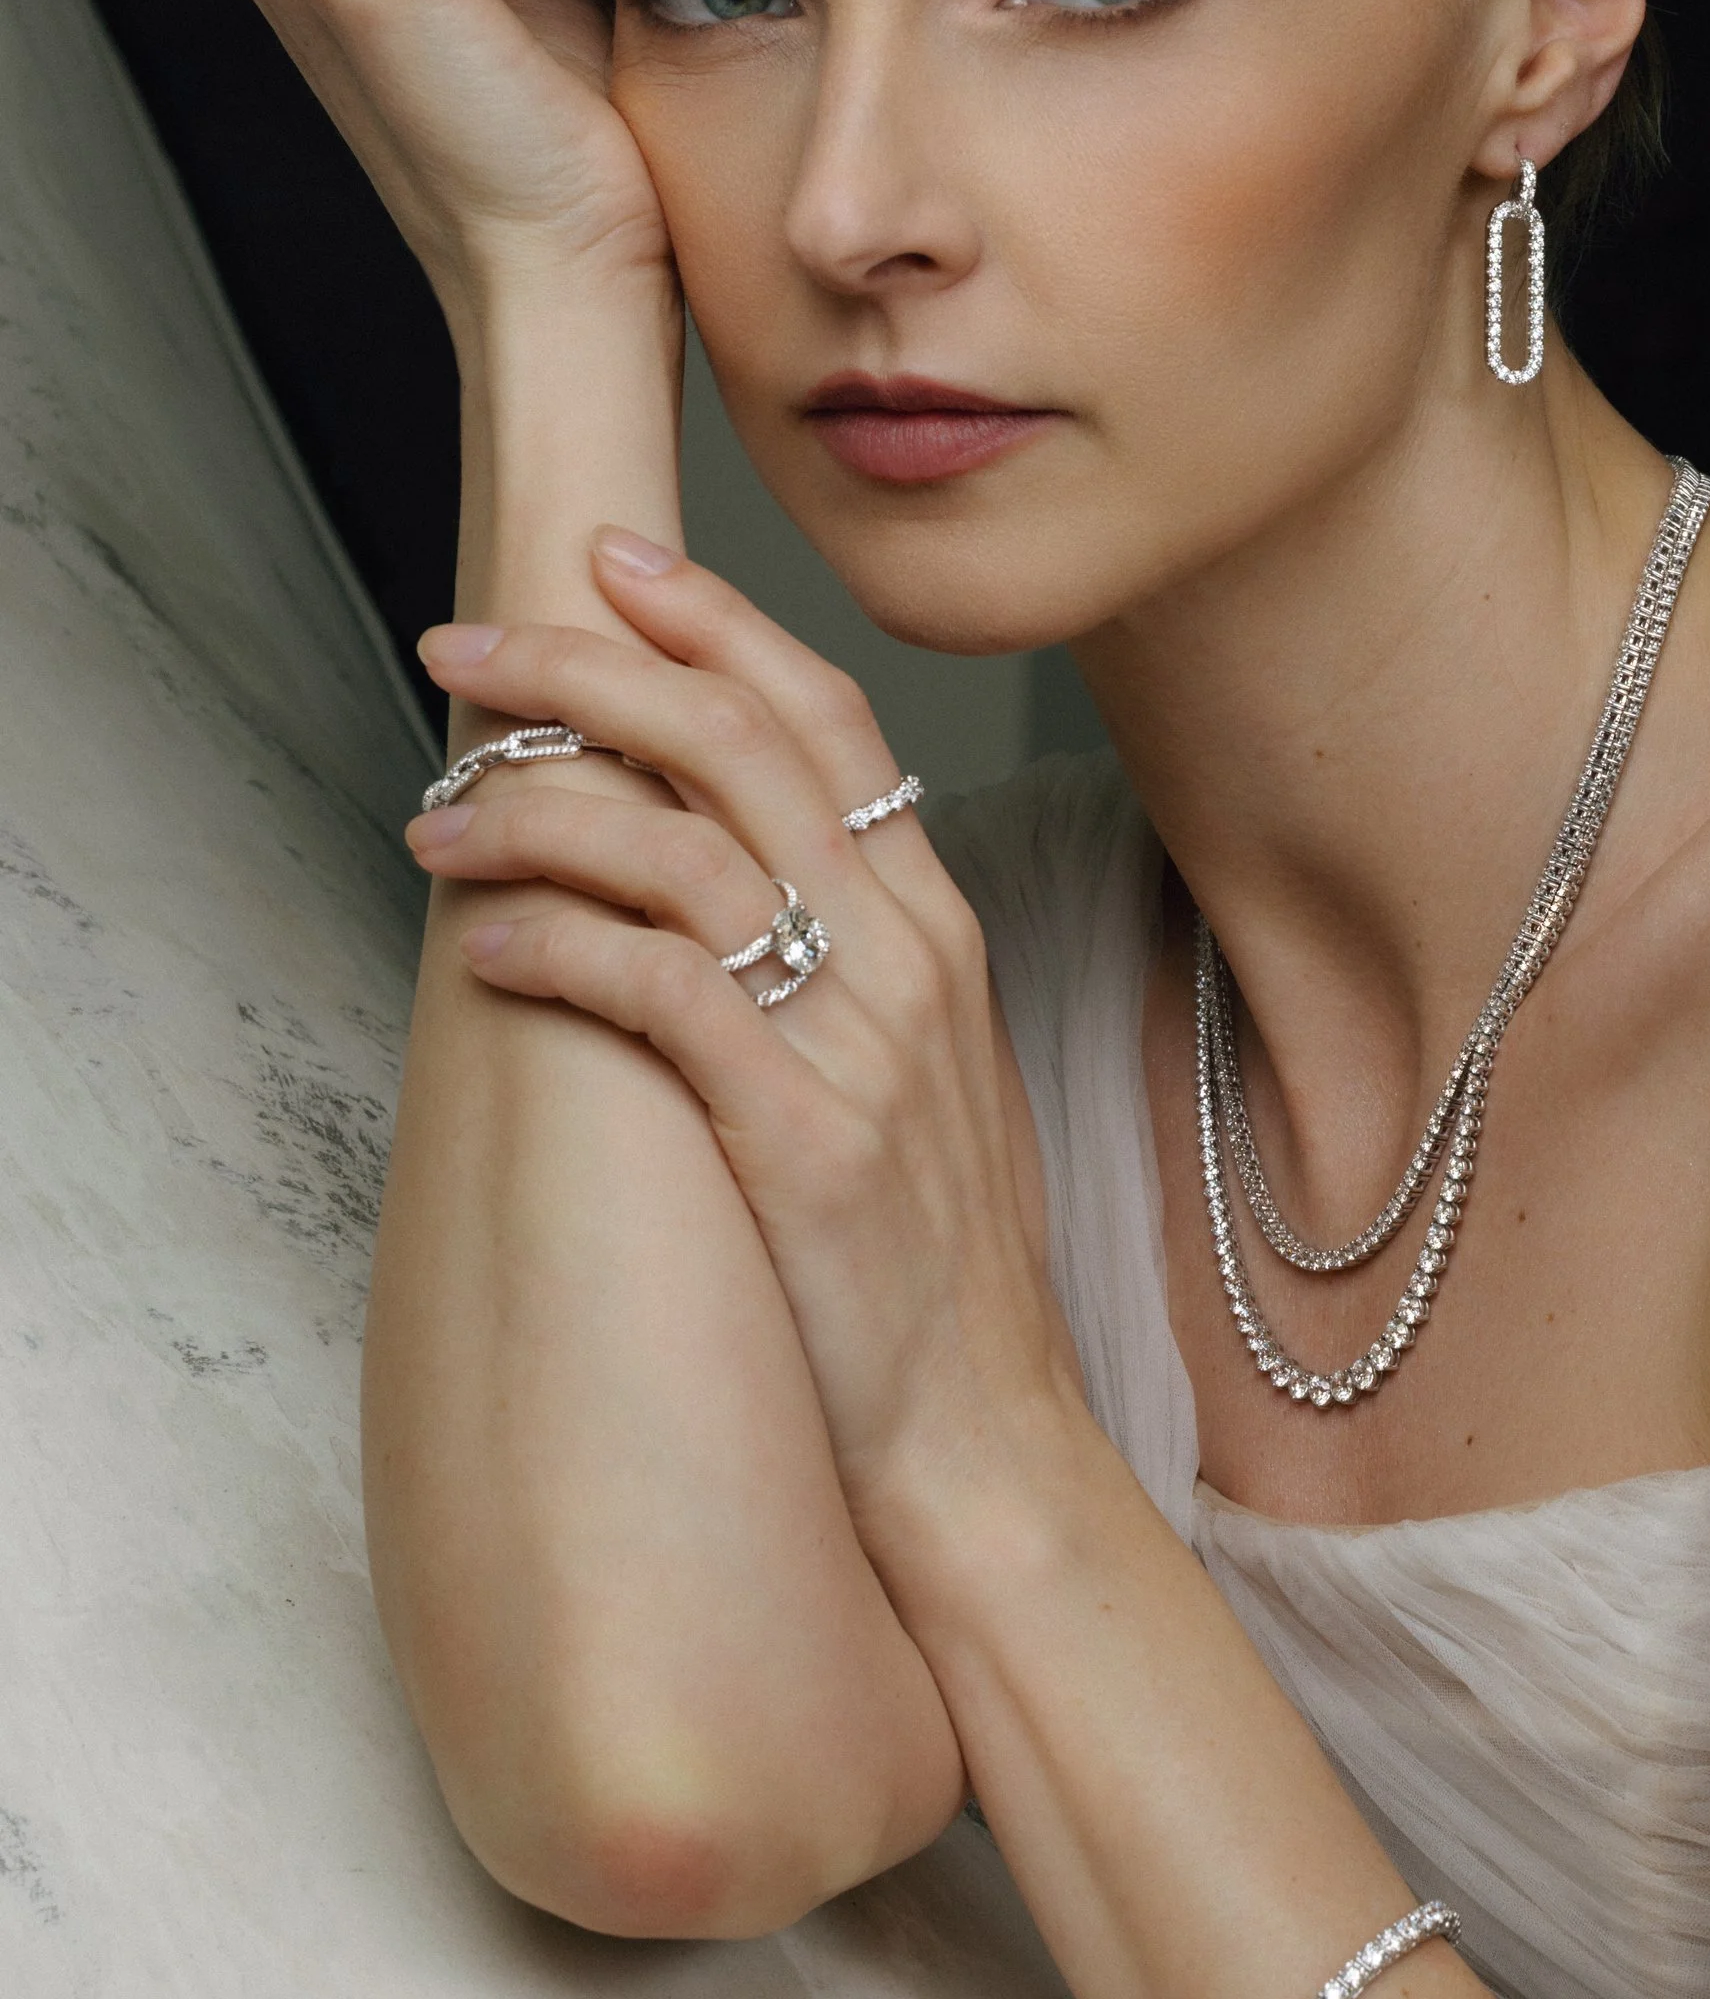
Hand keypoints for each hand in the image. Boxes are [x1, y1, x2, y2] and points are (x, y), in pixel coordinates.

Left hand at [405, 535, 1074, 1547]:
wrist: (986, 1436)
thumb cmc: (929, 1270)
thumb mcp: (924, 1080)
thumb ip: (852, 962)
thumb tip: (739, 877)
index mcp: (937, 925)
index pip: (827, 713)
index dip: (713, 619)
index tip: (607, 562)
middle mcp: (909, 955)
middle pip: (737, 740)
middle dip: (582, 668)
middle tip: (464, 644)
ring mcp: (861, 1041)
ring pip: (680, 846)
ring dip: (533, 810)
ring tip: (435, 823)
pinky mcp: (801, 1134)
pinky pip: (656, 990)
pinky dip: (553, 946)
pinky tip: (487, 952)